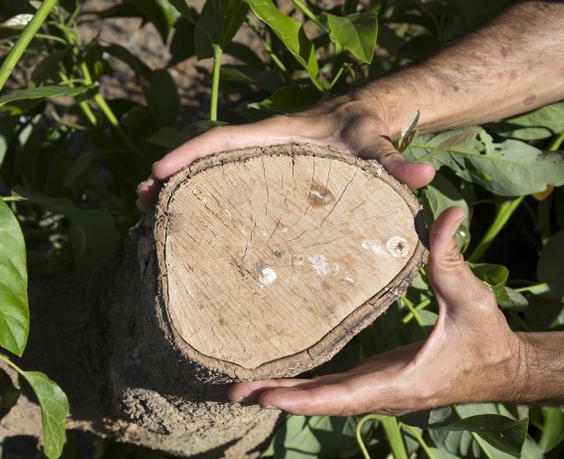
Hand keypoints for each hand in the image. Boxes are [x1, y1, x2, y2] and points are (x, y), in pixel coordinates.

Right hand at [136, 98, 435, 210]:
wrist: (371, 122)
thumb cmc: (369, 131)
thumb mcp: (379, 146)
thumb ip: (396, 161)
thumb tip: (424, 176)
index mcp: (275, 138)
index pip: (224, 141)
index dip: (189, 155)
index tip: (158, 171)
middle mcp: (259, 151)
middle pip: (204, 161)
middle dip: (169, 178)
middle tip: (139, 205)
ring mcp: (259, 167)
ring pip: (209, 176)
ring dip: (179, 194)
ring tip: (148, 221)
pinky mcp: (265, 183)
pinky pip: (226, 190)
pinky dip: (202, 204)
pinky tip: (189, 231)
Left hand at [227, 207, 523, 415]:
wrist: (504, 369)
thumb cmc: (488, 337)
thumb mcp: (471, 297)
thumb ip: (452, 258)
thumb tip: (447, 213)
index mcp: (401, 381)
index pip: (345, 396)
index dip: (304, 398)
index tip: (266, 397)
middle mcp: (383, 393)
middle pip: (322, 402)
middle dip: (278, 399)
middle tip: (232, 392)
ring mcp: (377, 390)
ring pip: (323, 398)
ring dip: (284, 394)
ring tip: (238, 387)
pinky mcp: (375, 380)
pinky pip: (332, 387)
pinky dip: (303, 386)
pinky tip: (275, 377)